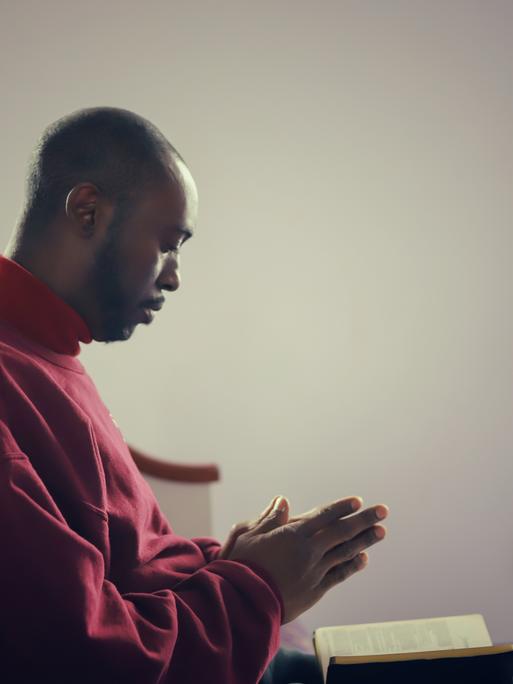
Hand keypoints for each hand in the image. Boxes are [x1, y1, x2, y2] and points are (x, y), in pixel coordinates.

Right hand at [221, 496, 387, 623]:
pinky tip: (363, 559)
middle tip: (383, 511)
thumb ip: (269, 518)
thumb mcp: (248, 535)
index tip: (358, 501)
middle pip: (341, 531)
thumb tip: (283, 500)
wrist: (243, 602)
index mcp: (292, 533)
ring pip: (344, 552)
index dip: (341, 507)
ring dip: (364, 541)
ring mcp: (314, 571)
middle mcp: (308, 550)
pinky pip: (338, 575)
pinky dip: (351, 566)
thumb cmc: (241, 565)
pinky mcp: (314, 591)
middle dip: (364, 520)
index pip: (323, 516)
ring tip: (381, 532)